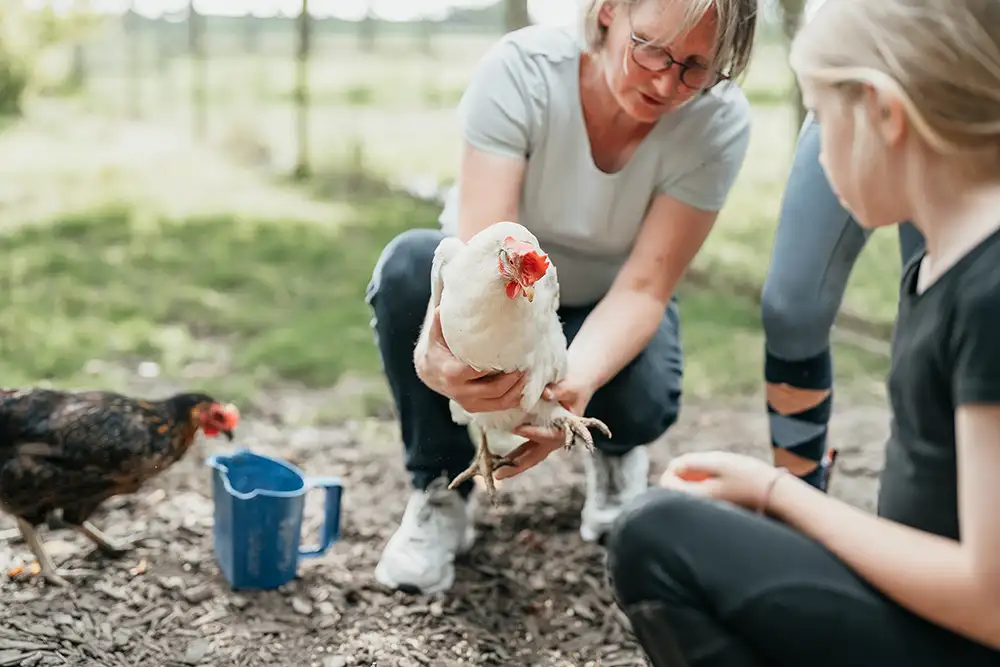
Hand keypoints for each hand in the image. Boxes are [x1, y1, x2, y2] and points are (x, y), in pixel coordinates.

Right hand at [415, 307, 526, 412]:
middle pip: (495, 389)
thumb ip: (440, 321)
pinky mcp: (475, 408)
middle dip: (514, 378)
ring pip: (500, 402)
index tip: (514, 353)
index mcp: (452, 374)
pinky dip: (515, 399)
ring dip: (518, 390)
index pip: (480, 371)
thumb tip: (444, 304)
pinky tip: (525, 387)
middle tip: (527, 364)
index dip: (499, 365)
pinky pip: (500, 406)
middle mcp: (461, 392)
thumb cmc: (437, 349)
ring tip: (529, 374)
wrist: (429, 372)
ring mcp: (469, 403)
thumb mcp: (436, 334)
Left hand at [494, 379, 594, 479]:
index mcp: (566, 429)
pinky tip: (496, 459)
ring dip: (511, 464)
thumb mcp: (570, 387)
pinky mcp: (539, 436)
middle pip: (535, 456)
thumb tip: (546, 393)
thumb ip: (559, 391)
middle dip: (517, 466)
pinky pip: (525, 448)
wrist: (579, 385)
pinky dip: (513, 455)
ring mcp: (546, 439)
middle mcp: (555, 438)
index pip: (550, 435)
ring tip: (493, 472)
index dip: (535, 433)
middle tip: (498, 474)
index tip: (518, 429)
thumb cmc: (576, 386)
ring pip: (528, 456)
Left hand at [658, 451, 787, 510]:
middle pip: (675, 491)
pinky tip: (720, 478)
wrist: (776, 493)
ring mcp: (710, 511)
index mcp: (697, 497)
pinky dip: (704, 486)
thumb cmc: (748, 475)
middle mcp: (700, 508)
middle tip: (700, 465)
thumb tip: (673, 466)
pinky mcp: (720, 510)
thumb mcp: (719, 461)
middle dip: (682, 475)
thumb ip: (692, 462)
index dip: (672, 469)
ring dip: (693, 480)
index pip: (666, 484)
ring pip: (689, 494)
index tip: (687, 461)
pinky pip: (701, 498)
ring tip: (712, 470)